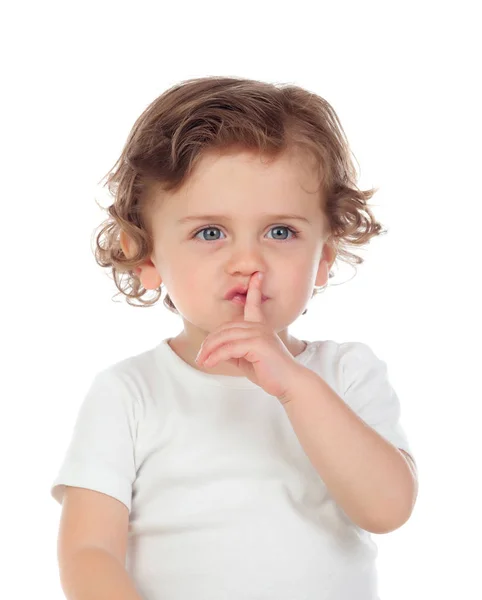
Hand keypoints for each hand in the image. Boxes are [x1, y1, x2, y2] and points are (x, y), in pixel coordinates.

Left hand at [195, 271, 306, 401]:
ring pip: (224, 338)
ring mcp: (258, 333)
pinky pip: (228, 348)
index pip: (254, 304)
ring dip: (209, 351)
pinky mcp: (257, 343)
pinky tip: (209, 364)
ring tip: (202, 361)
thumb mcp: (245, 359)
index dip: (255, 288)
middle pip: (225, 328)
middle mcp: (259, 326)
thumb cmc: (269, 372)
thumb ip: (232, 350)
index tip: (257, 274)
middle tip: (200, 357)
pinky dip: (216, 357)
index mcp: (259, 326)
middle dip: (209, 342)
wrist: (288, 383)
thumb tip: (215, 350)